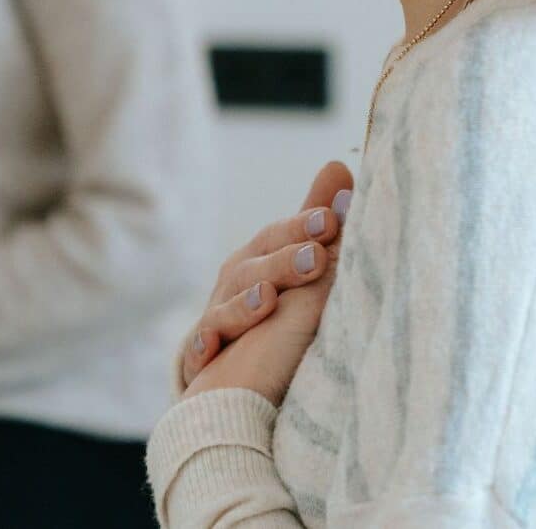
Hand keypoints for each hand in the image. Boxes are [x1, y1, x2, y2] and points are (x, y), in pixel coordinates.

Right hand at [181, 161, 352, 392]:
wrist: (231, 371)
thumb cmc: (269, 305)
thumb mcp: (292, 261)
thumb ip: (313, 217)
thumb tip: (338, 165)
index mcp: (257, 260)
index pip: (276, 238)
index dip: (301, 227)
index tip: (330, 221)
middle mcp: (233, 286)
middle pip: (252, 268)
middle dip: (282, 262)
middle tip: (314, 258)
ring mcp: (215, 322)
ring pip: (225, 308)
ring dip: (244, 303)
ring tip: (267, 297)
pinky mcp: (200, 360)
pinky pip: (196, 353)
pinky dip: (202, 346)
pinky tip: (211, 345)